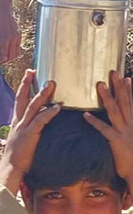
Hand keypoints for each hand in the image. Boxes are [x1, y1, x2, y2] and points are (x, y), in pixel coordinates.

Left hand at [0, 0, 19, 63]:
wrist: (2, 7)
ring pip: (17, 53)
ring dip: (10, 57)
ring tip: (1, 56)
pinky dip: (13, 50)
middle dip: (4, 61)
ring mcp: (17, 35)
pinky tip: (5, 48)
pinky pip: (18, 46)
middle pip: (12, 57)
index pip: (4, 56)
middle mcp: (13, 38)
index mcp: (4, 39)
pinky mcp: (18, 33)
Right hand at [0, 69, 59, 193]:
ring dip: (42, 94)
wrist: (10, 167)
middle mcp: (18, 121)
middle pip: (22, 98)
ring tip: (50, 84)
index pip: (19, 99)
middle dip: (27, 83)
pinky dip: (48, 113)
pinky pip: (40, 121)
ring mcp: (23, 127)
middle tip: (33, 71)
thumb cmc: (17, 156)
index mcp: (16, 121)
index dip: (23, 86)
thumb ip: (28, 129)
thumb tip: (37, 124)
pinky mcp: (30, 135)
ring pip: (32, 106)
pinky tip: (57, 107)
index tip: (29, 74)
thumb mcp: (21, 139)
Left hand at [84, 70, 132, 189]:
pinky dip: (95, 122)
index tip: (126, 77)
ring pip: (115, 111)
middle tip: (113, 72)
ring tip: (100, 84)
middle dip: (119, 87)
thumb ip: (127, 130)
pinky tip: (85, 115)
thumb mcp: (131, 140)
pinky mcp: (117, 141)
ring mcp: (124, 132)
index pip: (132, 103)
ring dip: (107, 97)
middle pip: (124, 102)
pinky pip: (104, 130)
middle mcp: (131, 125)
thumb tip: (123, 124)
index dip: (129, 90)